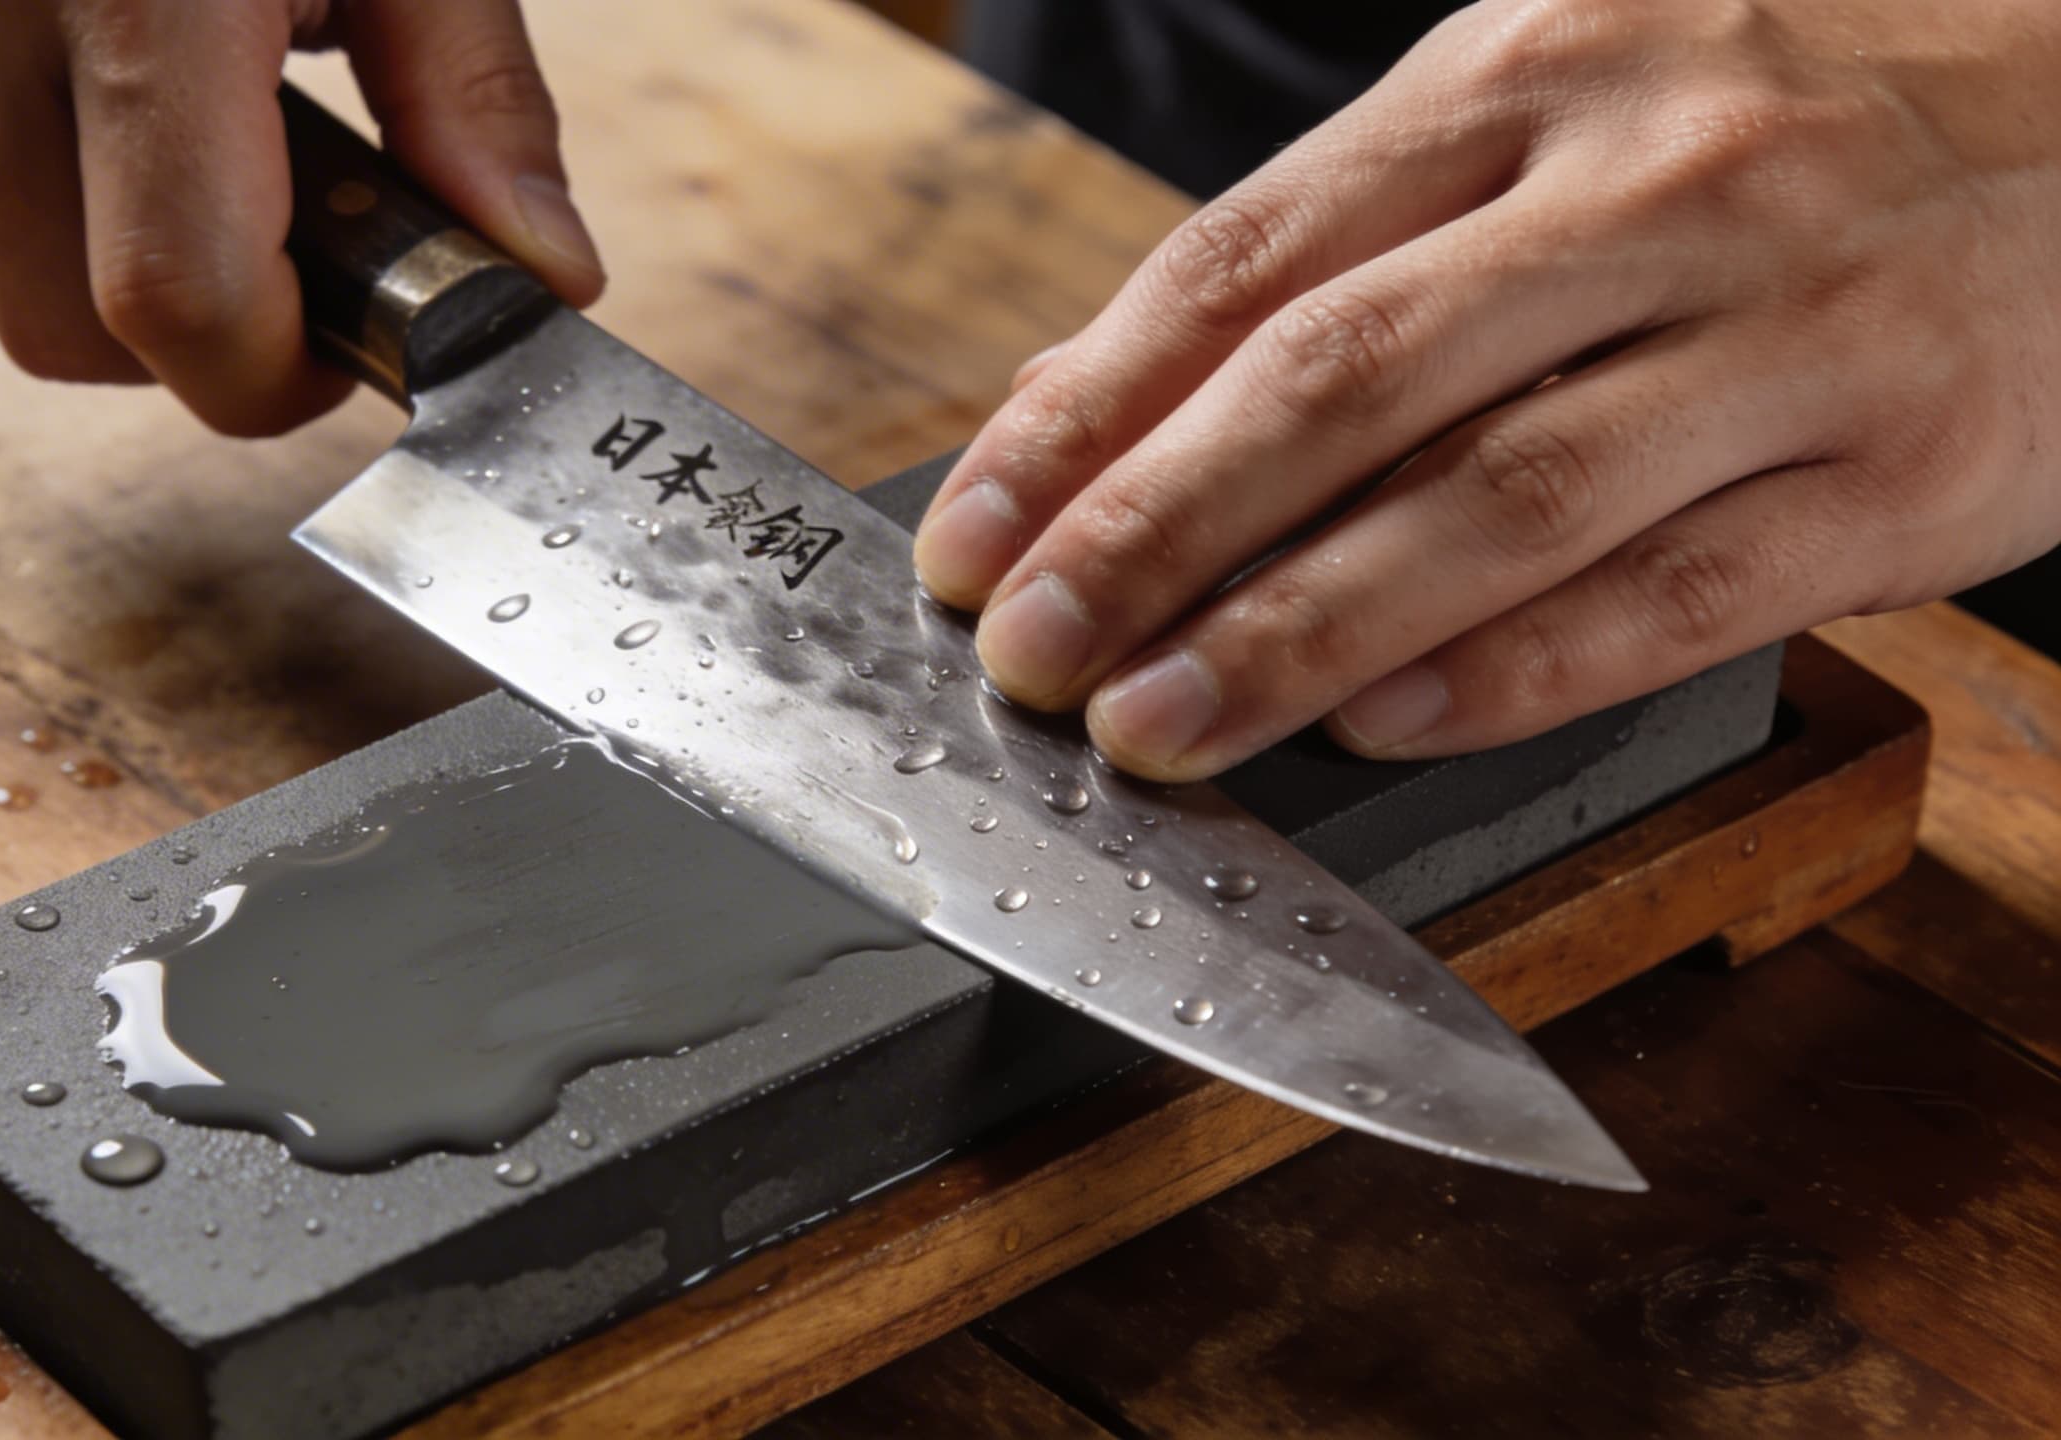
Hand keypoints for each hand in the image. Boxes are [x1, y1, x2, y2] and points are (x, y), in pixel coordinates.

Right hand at [0, 0, 603, 434]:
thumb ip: (472, 101)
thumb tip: (534, 277)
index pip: (178, 303)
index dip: (276, 370)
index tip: (339, 344)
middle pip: (70, 334)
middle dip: (194, 330)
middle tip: (273, 226)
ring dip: (82, 265)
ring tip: (162, 123)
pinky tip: (56, 89)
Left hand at [915, 0, 2060, 780]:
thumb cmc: (1783, 122)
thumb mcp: (1548, 117)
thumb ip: (1325, 253)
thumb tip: (1079, 402)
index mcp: (1528, 72)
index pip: (1242, 262)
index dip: (1082, 417)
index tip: (966, 538)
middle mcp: (1652, 184)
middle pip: (1341, 380)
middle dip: (1149, 536)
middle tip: (1023, 659)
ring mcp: (1792, 323)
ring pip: (1498, 497)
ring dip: (1298, 632)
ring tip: (1156, 729)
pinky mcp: (1909, 467)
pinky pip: (1681, 591)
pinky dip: (1515, 672)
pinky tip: (1386, 729)